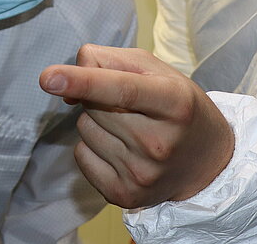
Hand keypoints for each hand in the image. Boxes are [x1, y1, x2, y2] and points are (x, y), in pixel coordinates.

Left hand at [39, 44, 234, 208]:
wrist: (208, 163)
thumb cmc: (175, 104)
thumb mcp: (153, 68)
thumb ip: (106, 60)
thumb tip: (63, 86)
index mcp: (173, 102)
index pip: (121, 89)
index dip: (82, 81)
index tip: (47, 78)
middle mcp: (159, 142)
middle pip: (93, 105)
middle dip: (98, 96)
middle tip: (130, 105)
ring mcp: (142, 174)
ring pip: (84, 128)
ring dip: (97, 121)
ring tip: (131, 128)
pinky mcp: (125, 195)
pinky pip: (81, 155)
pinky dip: (92, 146)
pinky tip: (122, 149)